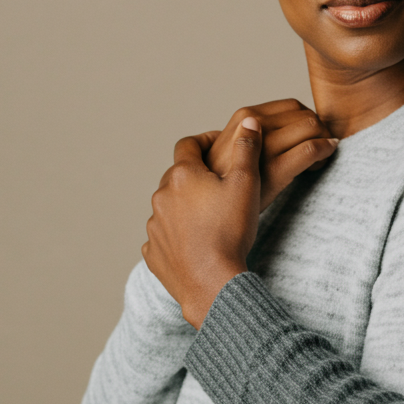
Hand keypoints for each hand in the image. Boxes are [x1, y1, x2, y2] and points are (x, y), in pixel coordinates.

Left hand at [143, 117, 336, 327]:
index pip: (188, 144)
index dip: (204, 140)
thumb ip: (247, 149)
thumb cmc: (231, 230)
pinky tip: (197, 242)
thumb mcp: (246, 183)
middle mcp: (162, 197)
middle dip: (196, 176)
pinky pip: (164, 237)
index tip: (218, 143)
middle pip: (177, 176)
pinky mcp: (154, 253)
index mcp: (182, 175)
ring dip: (186, 206)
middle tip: (219, 183)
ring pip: (170, 207)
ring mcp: (155, 227)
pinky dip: (178, 235)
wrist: (212, 282)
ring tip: (211, 217)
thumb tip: (249, 122)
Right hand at [203, 99, 336, 211]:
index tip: (309, 136)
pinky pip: (310, 150)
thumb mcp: (235, 146)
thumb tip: (287, 125)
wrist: (210, 207)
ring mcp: (264, 145)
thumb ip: (256, 132)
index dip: (307, 118)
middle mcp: (255, 124)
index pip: (292, 105)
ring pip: (312, 126)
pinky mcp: (275, 168)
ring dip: (324, 139)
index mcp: (246, 116)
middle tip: (318, 148)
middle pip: (305, 115)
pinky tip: (321, 163)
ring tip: (318, 159)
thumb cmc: (225, 180)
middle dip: (319, 129)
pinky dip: (324, 150)